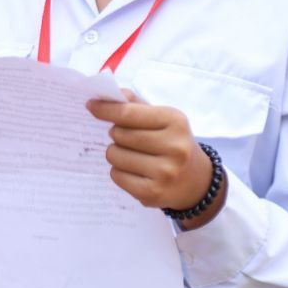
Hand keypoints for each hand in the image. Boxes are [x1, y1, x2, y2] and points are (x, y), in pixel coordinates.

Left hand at [86, 91, 213, 214]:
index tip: (91, 104)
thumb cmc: (173, 142)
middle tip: (127, 137)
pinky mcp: (152, 193)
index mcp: (175, 121)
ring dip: (116, 153)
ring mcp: (164, 172)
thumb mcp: (163, 119)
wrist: (196, 180)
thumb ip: (136, 105)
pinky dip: (118, 171)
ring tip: (133, 155)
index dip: (106, 109)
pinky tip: (134, 171)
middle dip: (116, 134)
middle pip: (119, 134)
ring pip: (114, 155)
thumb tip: (108, 94)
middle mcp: (174, 147)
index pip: (128, 113)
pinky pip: (116, 175)